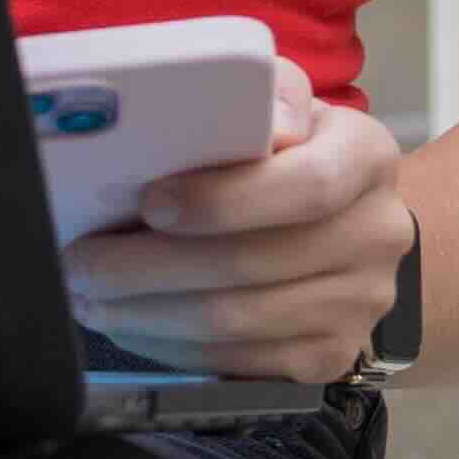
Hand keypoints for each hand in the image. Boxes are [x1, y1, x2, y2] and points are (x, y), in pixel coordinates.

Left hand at [61, 81, 409, 384]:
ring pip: (236, 321)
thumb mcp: (287, 107)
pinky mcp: (331, 356)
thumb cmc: (294, 155)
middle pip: (253, 263)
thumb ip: (264, 97)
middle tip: (82, 262)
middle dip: (149, 267)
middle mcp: (377, 235)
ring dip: (147, 313)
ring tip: (91, 297)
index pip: (307, 186)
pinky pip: (239, 361)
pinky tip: (132, 325)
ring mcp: (359, 304)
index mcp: (367, 157)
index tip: (149, 202)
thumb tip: (253, 117)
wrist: (353, 228)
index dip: (223, 200)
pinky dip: (172, 346)